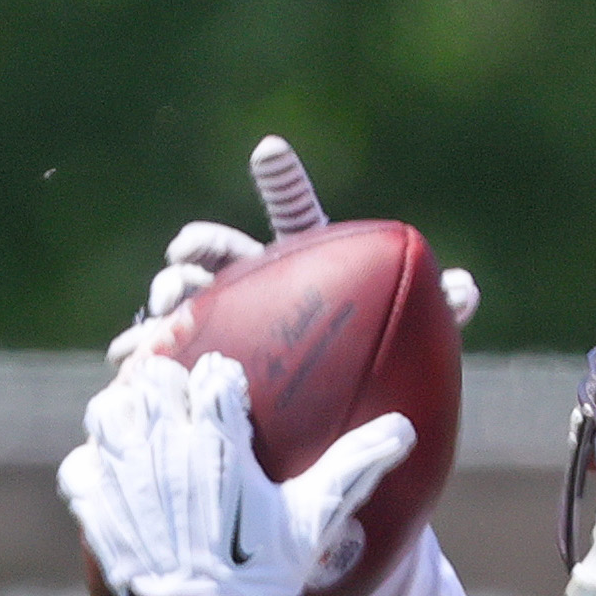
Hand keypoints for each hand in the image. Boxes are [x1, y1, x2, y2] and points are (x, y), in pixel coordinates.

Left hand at [58, 350, 414, 595]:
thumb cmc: (267, 574)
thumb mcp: (315, 521)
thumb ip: (355, 467)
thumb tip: (405, 429)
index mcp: (219, 440)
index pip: (214, 375)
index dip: (220, 385)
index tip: (226, 402)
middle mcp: (165, 447)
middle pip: (153, 380)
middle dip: (168, 391)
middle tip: (183, 417)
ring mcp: (125, 475)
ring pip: (107, 411)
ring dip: (125, 419)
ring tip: (145, 440)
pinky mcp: (97, 509)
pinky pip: (79, 467)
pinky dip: (93, 472)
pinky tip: (114, 484)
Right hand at [109, 134, 479, 362]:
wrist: (325, 445)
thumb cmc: (362, 381)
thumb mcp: (398, 350)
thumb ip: (429, 314)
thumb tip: (466, 287)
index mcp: (297, 270)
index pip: (290, 220)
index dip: (284, 183)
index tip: (273, 151)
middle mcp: (251, 290)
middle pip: (216, 257)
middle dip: (197, 254)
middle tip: (186, 260)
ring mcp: (219, 328)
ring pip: (181, 302)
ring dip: (165, 300)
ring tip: (160, 311)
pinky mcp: (197, 371)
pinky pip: (164, 355)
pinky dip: (144, 354)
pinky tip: (129, 363)